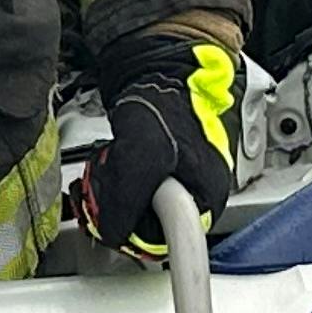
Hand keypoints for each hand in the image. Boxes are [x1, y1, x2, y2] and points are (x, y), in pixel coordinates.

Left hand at [70, 21, 241, 257]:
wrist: (161, 67)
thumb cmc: (169, 101)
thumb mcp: (144, 155)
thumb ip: (128, 200)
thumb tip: (112, 233)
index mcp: (206, 199)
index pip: (167, 244)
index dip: (133, 234)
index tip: (112, 226)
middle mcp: (194, 196)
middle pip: (144, 226)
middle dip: (117, 206)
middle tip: (105, 181)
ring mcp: (173, 183)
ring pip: (131, 209)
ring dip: (111, 191)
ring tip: (109, 163)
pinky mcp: (153, 170)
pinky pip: (126, 191)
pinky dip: (111, 178)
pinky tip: (109, 159)